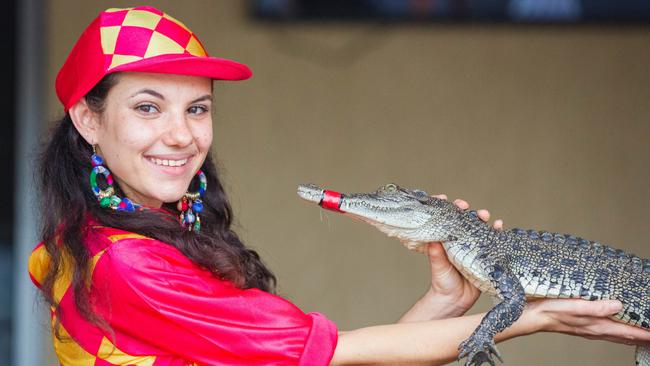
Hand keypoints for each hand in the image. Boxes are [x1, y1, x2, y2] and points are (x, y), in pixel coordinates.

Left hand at [400, 195, 501, 320]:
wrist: (455, 301)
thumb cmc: (442, 283)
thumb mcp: (438, 268)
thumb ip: (436, 255)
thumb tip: (434, 241)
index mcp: (444, 240)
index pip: (443, 219)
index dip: (444, 207)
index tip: (444, 198)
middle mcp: (458, 240)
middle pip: (462, 220)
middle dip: (466, 210)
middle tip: (466, 206)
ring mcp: (472, 246)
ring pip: (478, 227)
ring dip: (482, 218)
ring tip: (485, 215)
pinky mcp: (484, 254)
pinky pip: (492, 240)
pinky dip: (496, 231)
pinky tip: (499, 225)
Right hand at [526, 298, 649, 345]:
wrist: (534, 316)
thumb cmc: (551, 310)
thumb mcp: (573, 306)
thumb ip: (596, 307)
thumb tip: (618, 306)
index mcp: (597, 325)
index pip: (628, 331)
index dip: (645, 333)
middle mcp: (596, 329)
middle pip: (626, 336)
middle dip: (642, 337)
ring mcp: (590, 329)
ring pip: (618, 336)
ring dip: (632, 336)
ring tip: (643, 336)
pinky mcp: (583, 326)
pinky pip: (608, 332)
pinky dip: (618, 333)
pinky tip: (617, 330)